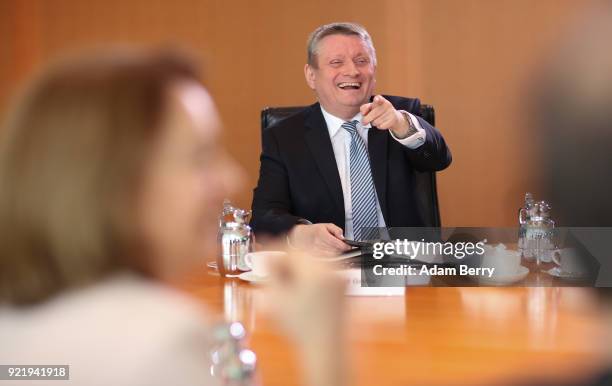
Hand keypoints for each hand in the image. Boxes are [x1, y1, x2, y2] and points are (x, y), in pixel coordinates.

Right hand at [265, 250, 346, 385]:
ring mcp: (340, 280)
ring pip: (314, 265)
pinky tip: (300, 292)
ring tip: (285, 284)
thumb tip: (267, 257)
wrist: (326, 349)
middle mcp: (332, 271)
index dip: (275, 252)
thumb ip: (270, 273)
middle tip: (272, 271)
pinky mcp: (343, 290)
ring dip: (298, 269)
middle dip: (287, 262)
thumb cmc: (302, 328)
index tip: (264, 257)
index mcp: (317, 269)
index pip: (293, 250)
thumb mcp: (277, 298)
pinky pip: (323, 275)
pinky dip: (310, 278)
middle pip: (305, 256)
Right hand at [288, 223, 351, 255]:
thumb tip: (343, 237)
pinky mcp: (315, 257)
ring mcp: (316, 252)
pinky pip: (326, 260)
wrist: (300, 237)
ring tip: (334, 250)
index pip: (338, 244)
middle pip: (336, 251)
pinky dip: (330, 258)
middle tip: (341, 247)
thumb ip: (336, 230)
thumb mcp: (326, 225)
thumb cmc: (313, 231)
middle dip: (341, 250)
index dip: (345, 246)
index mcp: (322, 235)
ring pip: (332, 256)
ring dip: (336, 254)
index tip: (348, 246)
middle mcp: (318, 244)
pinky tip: (329, 254)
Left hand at [360, 94, 409, 137]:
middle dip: (366, 119)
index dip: (377, 99)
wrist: (392, 116)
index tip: (376, 100)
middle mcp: (386, 105)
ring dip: (373, 123)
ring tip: (376, 120)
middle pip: (373, 114)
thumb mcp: (372, 107)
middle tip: (364, 122)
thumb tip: (363, 114)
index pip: (379, 98)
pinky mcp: (392, 120)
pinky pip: (380, 126)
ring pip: (375, 122)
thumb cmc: (378, 111)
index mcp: (381, 100)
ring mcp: (390, 112)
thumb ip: (365, 108)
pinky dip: (378, 126)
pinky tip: (381, 123)